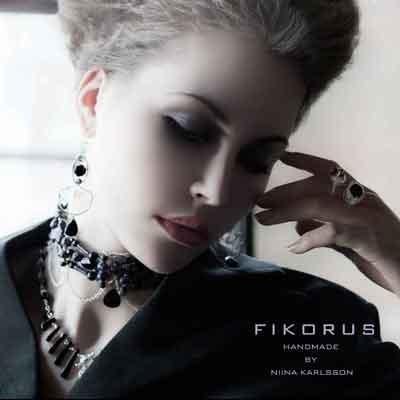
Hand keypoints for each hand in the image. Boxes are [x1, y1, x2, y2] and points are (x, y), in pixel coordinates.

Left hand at [254, 151, 399, 297]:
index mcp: (360, 196)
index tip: (282, 156)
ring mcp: (367, 217)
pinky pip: (333, 232)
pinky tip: (295, 247)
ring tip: (264, 218)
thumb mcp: (349, 239)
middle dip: (285, 192)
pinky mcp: (369, 239)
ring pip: (320, 204)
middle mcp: (363, 201)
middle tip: (260, 200)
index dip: (305, 161)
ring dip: (287, 210)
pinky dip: (309, 238)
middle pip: (317, 186)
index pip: (330, 170)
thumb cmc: (384, 256)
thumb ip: (324, 230)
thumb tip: (297, 226)